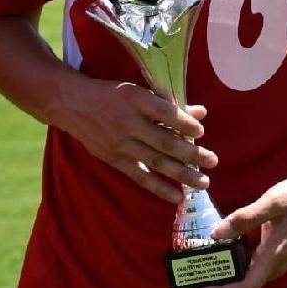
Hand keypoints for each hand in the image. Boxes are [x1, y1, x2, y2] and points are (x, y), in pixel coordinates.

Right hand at [50, 74, 217, 202]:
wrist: (73, 104)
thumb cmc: (112, 94)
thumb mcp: (138, 91)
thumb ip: (169, 104)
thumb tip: (202, 113)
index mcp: (135, 99)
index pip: (164, 113)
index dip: (184, 123)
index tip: (202, 131)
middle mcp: (128, 122)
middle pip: (164, 141)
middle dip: (191, 153)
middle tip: (213, 161)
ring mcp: (121, 144)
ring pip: (156, 161)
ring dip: (182, 174)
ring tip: (203, 183)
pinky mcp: (115, 160)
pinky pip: (140, 176)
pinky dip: (159, 188)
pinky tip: (178, 196)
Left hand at [174, 176, 286, 287]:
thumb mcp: (272, 202)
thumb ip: (245, 218)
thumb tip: (216, 234)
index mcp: (273, 258)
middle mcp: (274, 266)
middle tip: (182, 287)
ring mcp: (274, 261)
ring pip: (243, 279)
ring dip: (218, 279)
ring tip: (192, 274)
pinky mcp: (273, 253)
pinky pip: (248, 267)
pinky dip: (229, 266)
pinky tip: (215, 255)